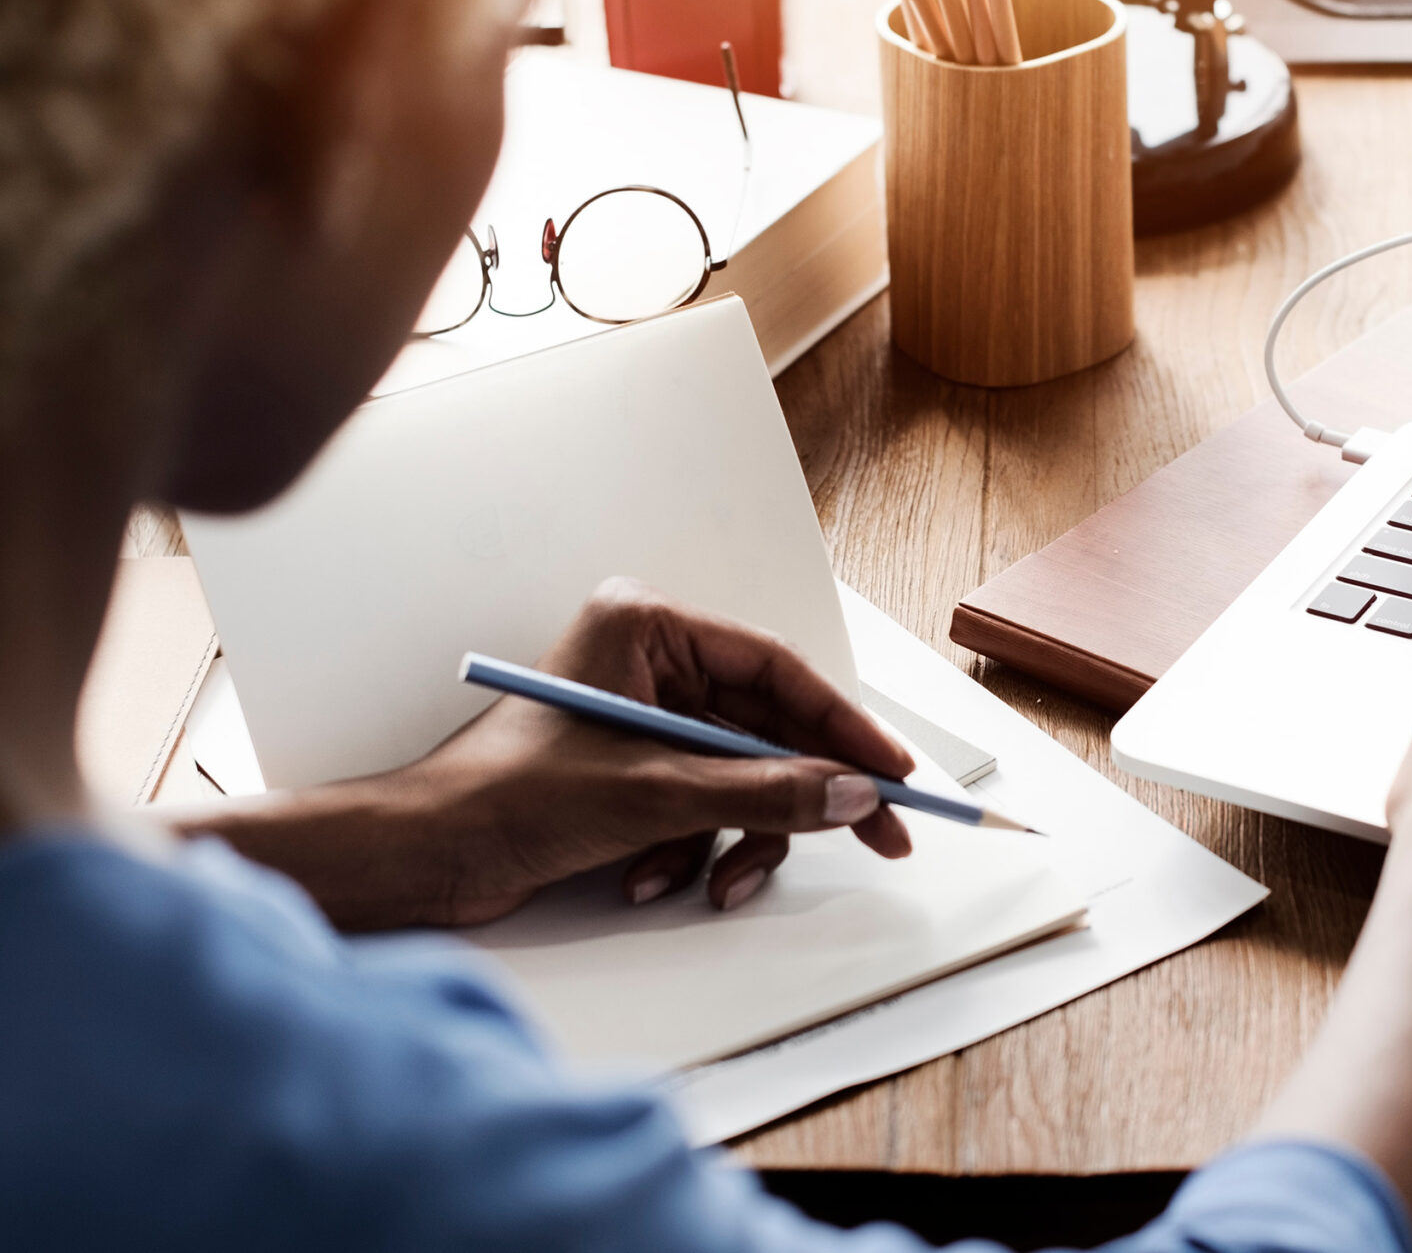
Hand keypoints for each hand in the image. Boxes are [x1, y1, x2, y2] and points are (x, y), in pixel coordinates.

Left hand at [179, 578, 913, 928]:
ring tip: (717, 883)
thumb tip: (854, 795)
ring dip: (736, 837)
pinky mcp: (631, 773)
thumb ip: (765, 792)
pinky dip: (693, 850)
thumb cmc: (501, 799)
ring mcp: (641, 721)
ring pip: (743, 777)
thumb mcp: (653, 797)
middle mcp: (649, 665)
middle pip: (770, 728)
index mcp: (647, 630)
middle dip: (807, 794)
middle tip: (879, 835)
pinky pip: (705, 806)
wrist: (417, 861)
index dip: (844, 725)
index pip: (776, 670)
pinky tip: (652, 879)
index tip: (892, 772)